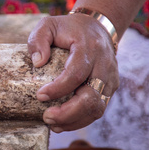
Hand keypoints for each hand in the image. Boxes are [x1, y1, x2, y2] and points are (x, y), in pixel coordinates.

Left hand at [27, 14, 118, 131]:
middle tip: (46, 117)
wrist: (97, 28)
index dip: (58, 88)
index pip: (76, 73)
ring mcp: (110, 78)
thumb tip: (37, 62)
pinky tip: (63, 124)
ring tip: (53, 124)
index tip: (40, 96)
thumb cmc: (68, 29)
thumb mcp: (48, 25)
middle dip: (68, 112)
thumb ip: (38, 39)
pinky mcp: (110, 88)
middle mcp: (104, 64)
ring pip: (98, 108)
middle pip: (91, 96)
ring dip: (74, 120)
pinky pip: (98, 109)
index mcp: (89, 47)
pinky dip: (81, 120)